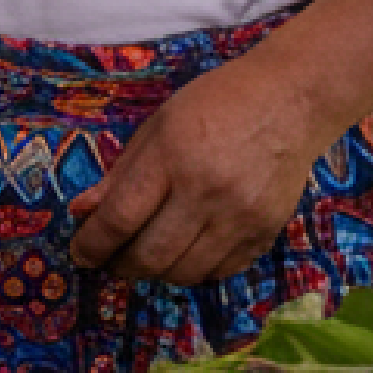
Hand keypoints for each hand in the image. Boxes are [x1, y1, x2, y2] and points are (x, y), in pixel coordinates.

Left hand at [67, 57, 328, 286]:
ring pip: (184, 273)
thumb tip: (82, 212)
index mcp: (172, 157)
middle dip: (121, 265)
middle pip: (150, 255)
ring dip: (157, 272)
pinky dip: (195, 270)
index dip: (93, 244)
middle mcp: (207, 192)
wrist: (291, 100)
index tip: (81, 254)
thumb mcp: (160, 124)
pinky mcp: (265, 232)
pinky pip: (220, 272)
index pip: (120, 218)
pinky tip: (187, 252)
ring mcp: (240, 217)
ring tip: (149, 256)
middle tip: (112, 260)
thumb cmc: (217, 102)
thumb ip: (121, 172)